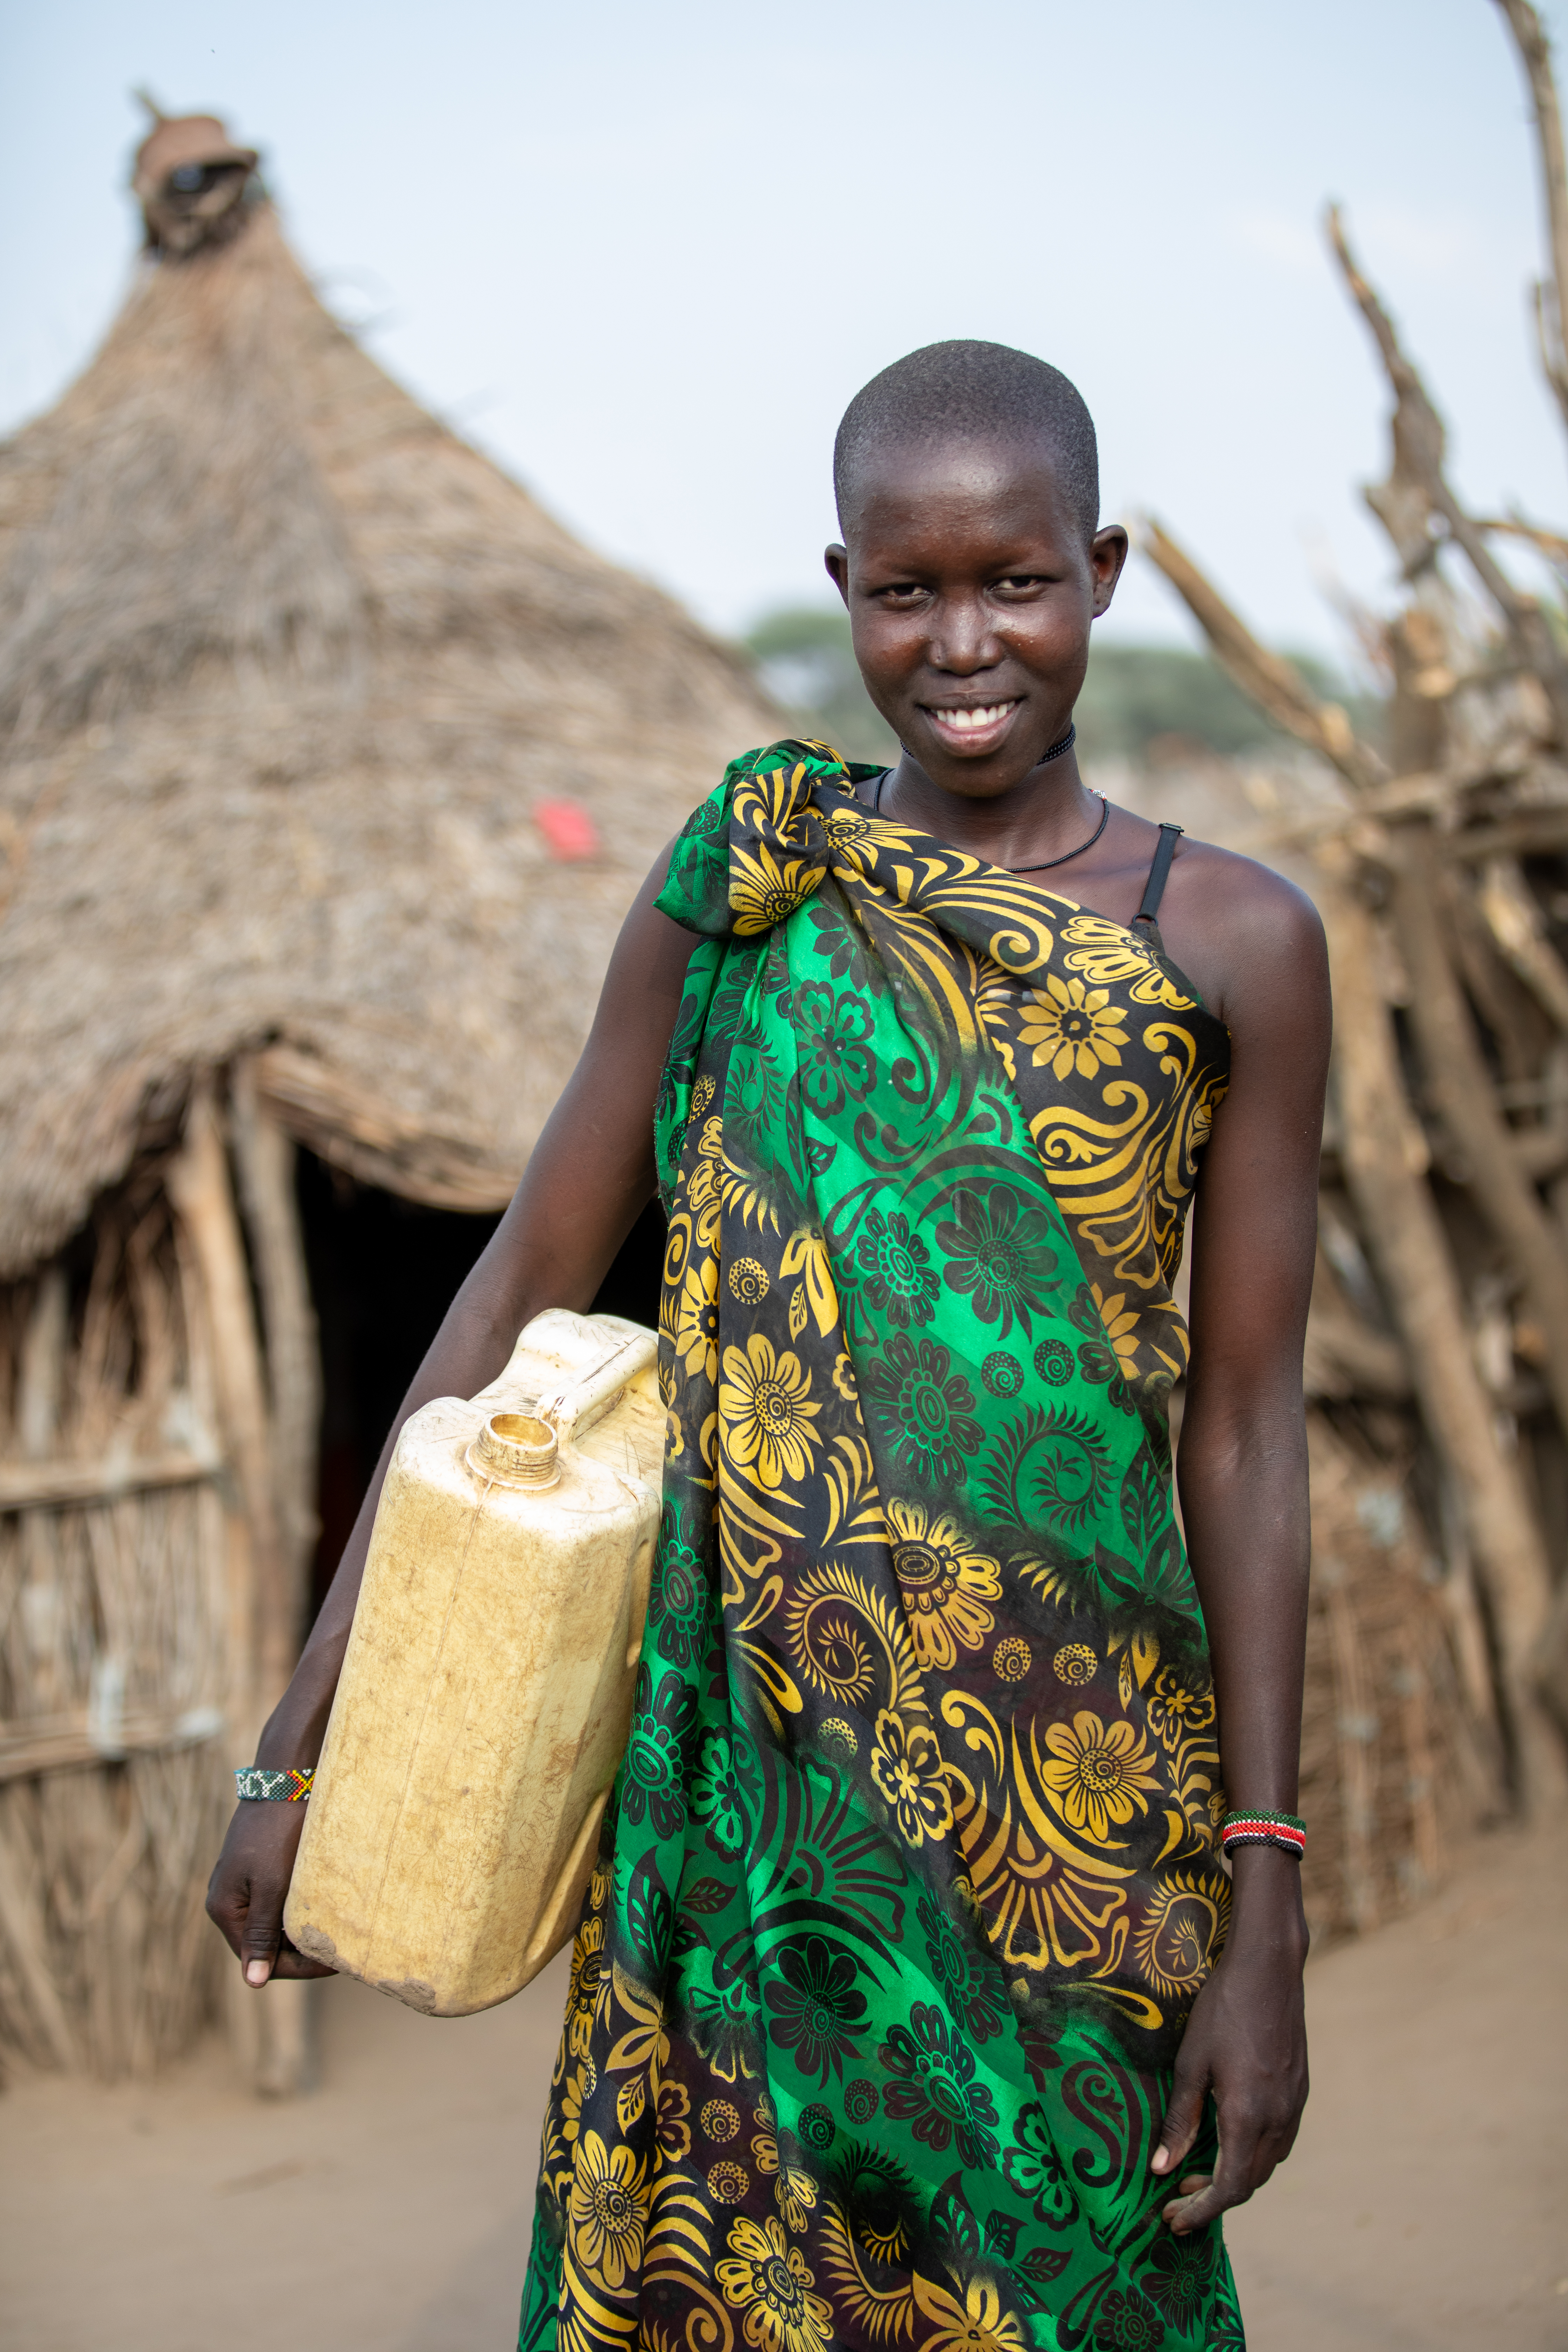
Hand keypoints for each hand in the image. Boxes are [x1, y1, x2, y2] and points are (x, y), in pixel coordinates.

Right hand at [206, 1802, 335, 1984]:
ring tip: (337, 1933)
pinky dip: (298, 1910)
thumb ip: (262, 1933)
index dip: (300, 1967)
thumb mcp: (272, 1887)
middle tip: (342, 1951)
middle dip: (302, 1951)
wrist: (284, 1778)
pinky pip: (276, 1903)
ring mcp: (241, 1884)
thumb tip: (252, 1983)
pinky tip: (323, 1908)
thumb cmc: (279, 1832)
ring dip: (302, 1931)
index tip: (336, 1963)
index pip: (260, 1960)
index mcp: (224, 1910)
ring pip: (273, 1924)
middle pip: (266, 1944)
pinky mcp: (257, 1869)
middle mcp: (227, 1901)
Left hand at [1150, 1851, 1308, 2230]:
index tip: (1173, 2219)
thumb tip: (1162, 2169)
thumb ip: (1180, 2119)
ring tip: (1196, 2172)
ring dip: (1234, 2177)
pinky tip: (1228, 2140)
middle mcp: (1278, 2120)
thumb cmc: (1223, 2011)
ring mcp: (1294, 2107)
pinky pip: (1279, 2141)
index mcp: (1248, 2116)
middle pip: (1250, 2182)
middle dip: (1213, 2198)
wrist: (1269, 1971)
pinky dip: (1252, 2154)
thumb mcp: (1191, 2063)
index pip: (1230, 2188)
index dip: (1201, 2210)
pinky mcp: (1300, 2092)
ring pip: (1267, 2164)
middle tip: (1176, 2199)